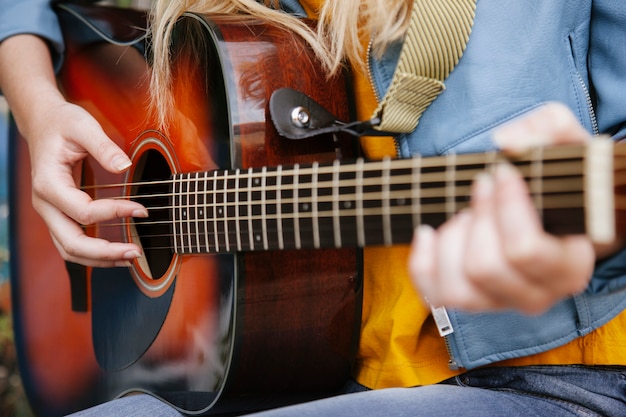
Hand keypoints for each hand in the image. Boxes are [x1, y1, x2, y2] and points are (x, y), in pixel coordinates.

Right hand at [26, 96, 147, 266]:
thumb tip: (124, 166)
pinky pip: (73, 243)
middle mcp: (45, 204)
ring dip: (100, 259)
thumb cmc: (62, 123)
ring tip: (130, 258)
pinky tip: (117, 253)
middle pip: (71, 243)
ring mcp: (50, 212)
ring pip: (70, 250)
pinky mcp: (59, 215)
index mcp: (48, 184)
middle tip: (135, 252)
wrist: (43, 123)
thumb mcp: (83, 126)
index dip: (114, 213)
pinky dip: (94, 253)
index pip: (83, 211)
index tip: (141, 210)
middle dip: (104, 252)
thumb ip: (103, 146)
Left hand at [408, 103, 599, 313]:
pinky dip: (423, 262)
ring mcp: (501, 302)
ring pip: (458, 290)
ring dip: (451, 241)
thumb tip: (505, 142)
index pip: (526, 250)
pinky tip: (429, 232)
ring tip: (463, 213)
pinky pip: (434, 294)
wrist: (549, 212)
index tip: (499, 172)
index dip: (504, 207)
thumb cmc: (555, 178)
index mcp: (569, 264)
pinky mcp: (470, 301)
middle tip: (481, 187)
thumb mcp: (563, 142)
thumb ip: (547, 129)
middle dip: (475, 217)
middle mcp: (537, 294)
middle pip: (485, 268)